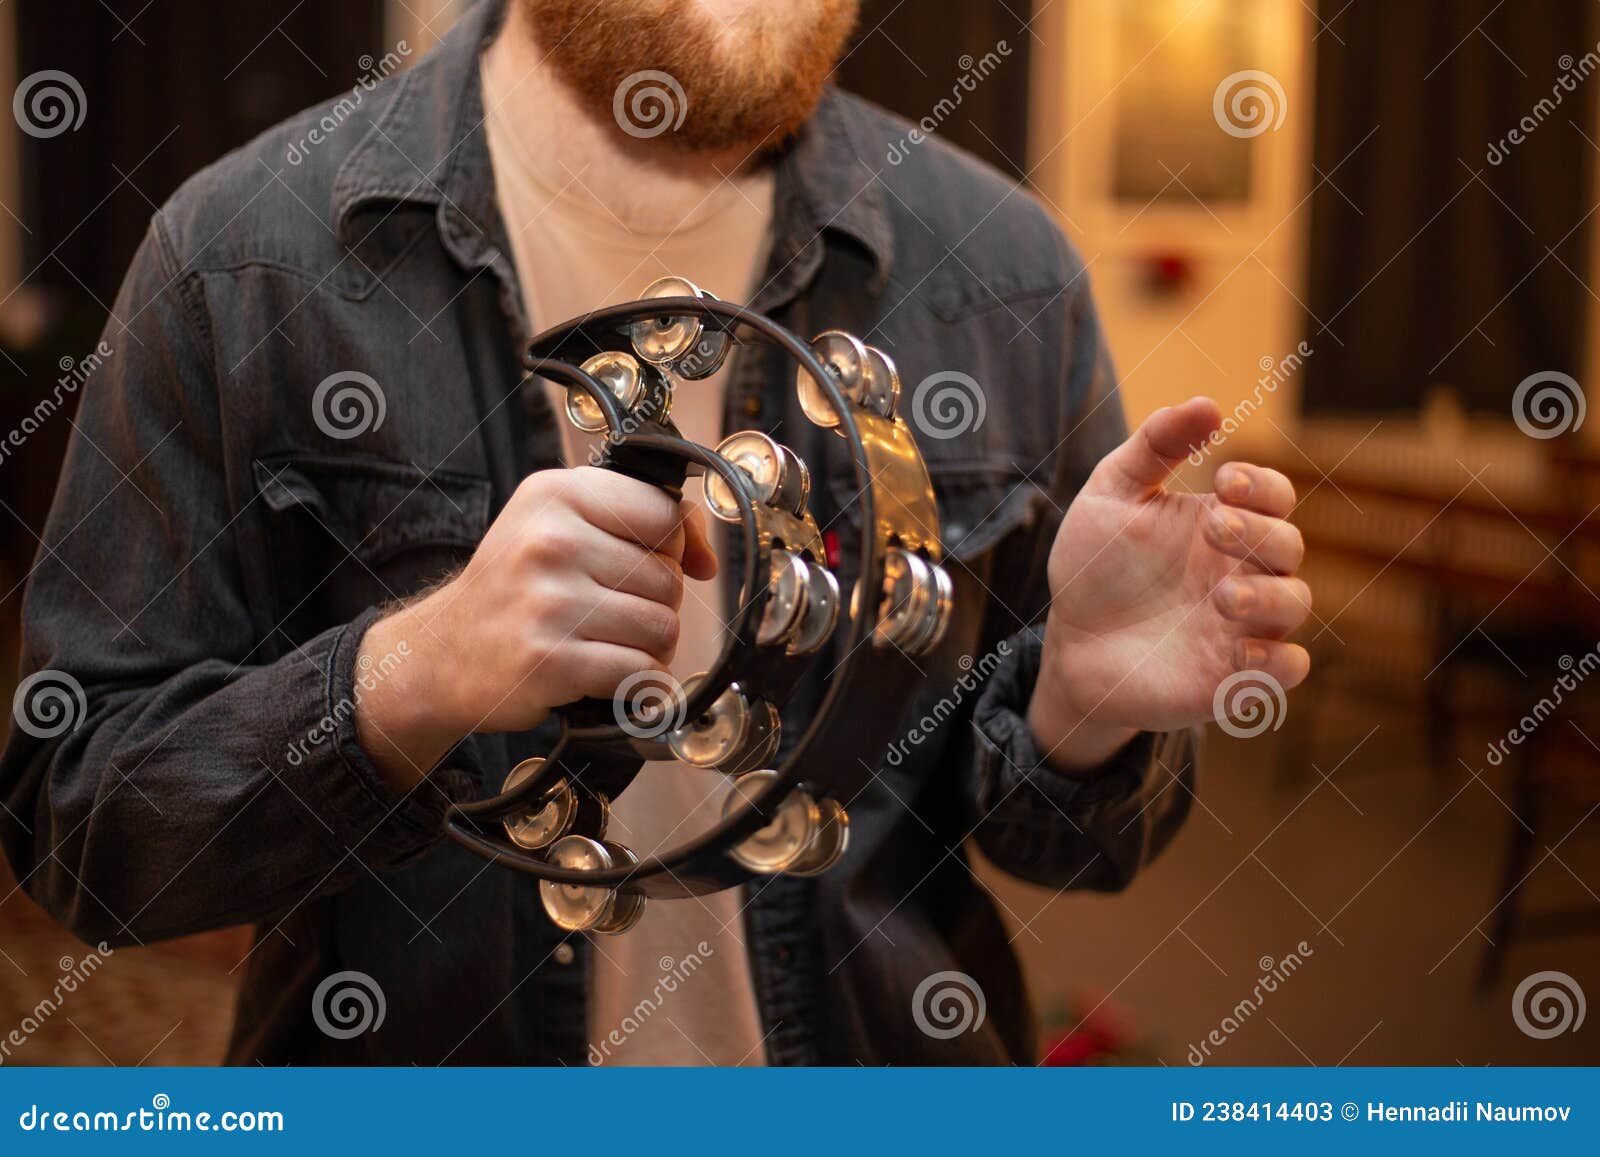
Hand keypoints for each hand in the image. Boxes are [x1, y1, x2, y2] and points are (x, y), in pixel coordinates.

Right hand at [355, 466, 717, 790]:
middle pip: (669, 578)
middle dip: (655, 605)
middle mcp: (550, 540)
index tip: (653, 565)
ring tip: (606, 645)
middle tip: (610, 616)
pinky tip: (608, 678)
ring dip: (648, 648)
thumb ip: (635, 519)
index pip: (665, 515)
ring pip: (662, 628)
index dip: (674, 548)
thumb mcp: (558, 525)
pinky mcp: (551, 660)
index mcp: (556, 494)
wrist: (441, 654)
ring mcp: (549, 601)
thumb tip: (706, 558)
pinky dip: (637, 685)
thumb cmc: (515, 589)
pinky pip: (639, 672)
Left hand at [1028, 397, 1311, 770]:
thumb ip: (1154, 446)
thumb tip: (1208, 404)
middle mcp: (1243, 570)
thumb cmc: (1095, 567)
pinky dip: (1277, 662)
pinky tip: (1239, 652)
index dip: (1262, 484)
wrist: (1067, 643)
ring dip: (1269, 596)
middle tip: (1215, 527)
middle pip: (1289, 544)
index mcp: (1222, 523)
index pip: (1273, 495)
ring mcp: (1244, 625)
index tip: (1224, 479)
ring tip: (1221, 596)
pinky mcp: (1234, 677)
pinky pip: (1288, 670)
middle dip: (1260, 531)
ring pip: (1296, 603)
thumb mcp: (1111, 495)